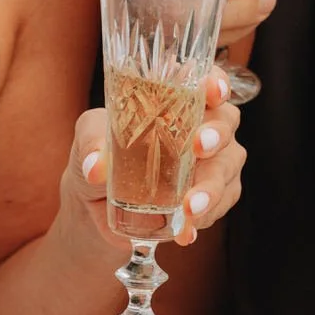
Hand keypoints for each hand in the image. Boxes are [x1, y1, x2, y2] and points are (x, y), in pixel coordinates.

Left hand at [65, 73, 244, 249]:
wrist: (96, 207)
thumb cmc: (99, 155)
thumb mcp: (87, 140)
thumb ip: (91, 143)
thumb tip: (97, 167)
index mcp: (178, 100)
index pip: (206, 83)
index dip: (217, 82)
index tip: (213, 92)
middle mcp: (203, 126)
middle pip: (226, 122)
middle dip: (216, 135)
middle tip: (198, 148)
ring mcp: (214, 162)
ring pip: (226, 168)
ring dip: (211, 188)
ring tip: (189, 208)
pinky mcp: (214, 197)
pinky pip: (220, 205)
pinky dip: (204, 218)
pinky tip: (185, 232)